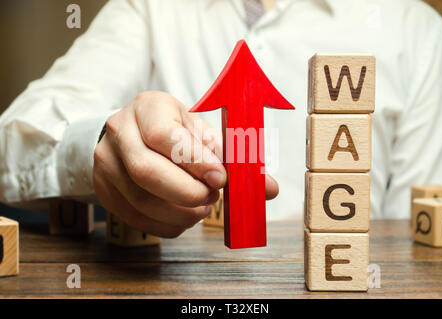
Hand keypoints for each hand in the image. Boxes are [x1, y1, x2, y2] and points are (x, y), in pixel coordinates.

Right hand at [93, 91, 278, 237]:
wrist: (132, 136)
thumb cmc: (174, 131)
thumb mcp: (201, 131)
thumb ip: (234, 156)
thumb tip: (267, 188)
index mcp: (147, 107)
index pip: (164, 135)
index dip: (195, 161)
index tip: (220, 177)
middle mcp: (120, 132)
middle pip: (146, 172)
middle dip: (187, 193)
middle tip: (212, 197)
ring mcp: (106, 163)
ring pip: (141, 200)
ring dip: (180, 212)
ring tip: (201, 207)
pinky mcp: (104, 190)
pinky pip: (136, 218)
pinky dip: (167, 224)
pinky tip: (184, 217)